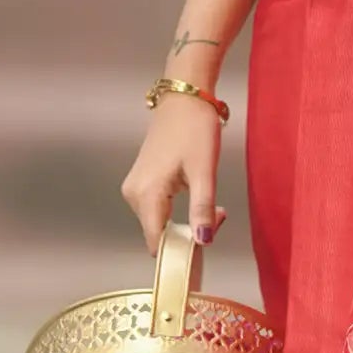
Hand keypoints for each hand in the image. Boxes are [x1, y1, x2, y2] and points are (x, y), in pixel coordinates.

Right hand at [121, 92, 226, 253]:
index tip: (206, 246)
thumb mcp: (204, 171)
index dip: (181, 252)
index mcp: (147, 194)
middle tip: (218, 214)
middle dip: (189, 234)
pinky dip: (178, 211)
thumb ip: (202, 208)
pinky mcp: (141, 183)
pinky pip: (158, 210)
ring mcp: (135, 189)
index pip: (158, 243)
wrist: (184, 99)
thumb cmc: (194, 129)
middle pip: (159, 235)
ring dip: (185, 222)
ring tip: (210, 201)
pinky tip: (195, 194)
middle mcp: (134, 195)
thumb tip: (202, 241)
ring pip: (160, 224)